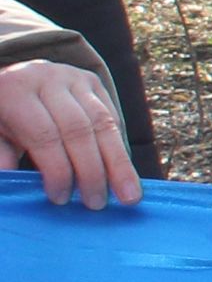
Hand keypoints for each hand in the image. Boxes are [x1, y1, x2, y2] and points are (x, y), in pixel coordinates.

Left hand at [0, 60, 134, 210]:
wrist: (12, 79)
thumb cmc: (0, 115)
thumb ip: (0, 154)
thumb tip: (12, 182)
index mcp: (16, 91)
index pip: (44, 134)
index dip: (56, 168)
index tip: (60, 198)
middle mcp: (49, 79)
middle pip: (80, 128)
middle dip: (92, 170)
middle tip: (97, 203)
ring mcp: (74, 77)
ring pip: (104, 122)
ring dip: (118, 164)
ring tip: (128, 195)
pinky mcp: (93, 81)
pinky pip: (113, 118)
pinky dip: (119, 149)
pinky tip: (124, 174)